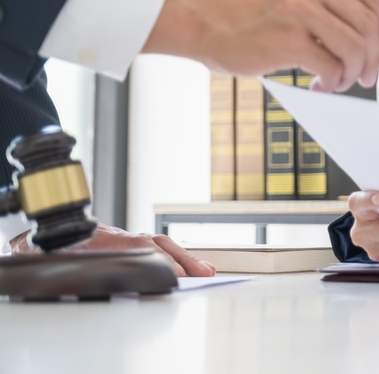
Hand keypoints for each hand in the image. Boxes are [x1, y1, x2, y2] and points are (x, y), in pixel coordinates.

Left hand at [9, 223, 216, 277]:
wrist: (45, 230)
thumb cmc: (48, 245)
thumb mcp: (45, 250)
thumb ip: (49, 252)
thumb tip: (43, 250)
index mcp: (101, 239)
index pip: (137, 249)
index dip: (158, 260)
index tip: (175, 274)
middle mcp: (120, 236)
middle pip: (156, 245)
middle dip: (183, 258)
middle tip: (203, 273)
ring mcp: (128, 239)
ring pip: (161, 245)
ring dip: (186, 258)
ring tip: (207, 271)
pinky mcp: (131, 245)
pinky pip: (159, 248)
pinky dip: (178, 256)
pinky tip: (192, 268)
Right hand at [143, 0, 378, 92]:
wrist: (200, 18)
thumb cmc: (245, 9)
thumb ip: (329, 1)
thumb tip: (372, 37)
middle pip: (368, 24)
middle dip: (374, 58)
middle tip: (369, 76)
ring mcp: (299, 8)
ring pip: (354, 47)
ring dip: (353, 74)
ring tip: (340, 82)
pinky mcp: (288, 38)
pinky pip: (331, 67)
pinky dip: (332, 83)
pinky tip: (319, 85)